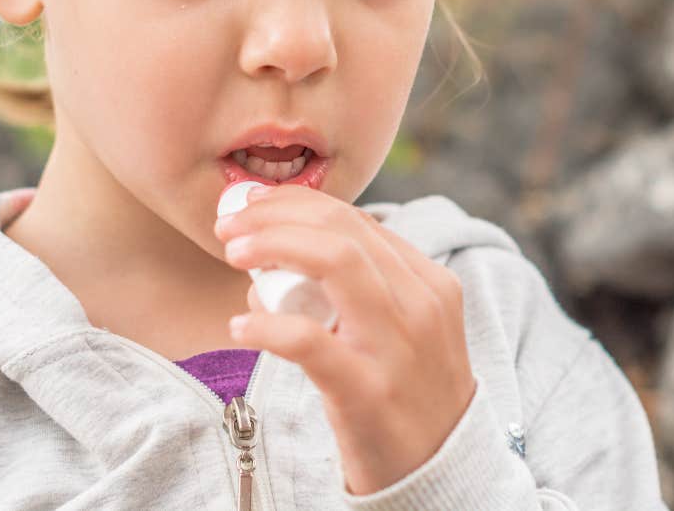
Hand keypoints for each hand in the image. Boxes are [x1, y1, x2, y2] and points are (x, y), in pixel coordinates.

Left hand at [214, 183, 477, 495]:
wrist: (443, 470)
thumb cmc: (407, 388)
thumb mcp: (406, 325)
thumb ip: (362, 285)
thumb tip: (279, 255)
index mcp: (428, 281)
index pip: (356, 219)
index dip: (296, 203)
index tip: (254, 206)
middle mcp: (420, 304)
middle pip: (341, 230)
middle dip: (276, 215)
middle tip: (230, 226)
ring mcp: (397, 346)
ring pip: (335, 262)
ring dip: (272, 246)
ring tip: (233, 254)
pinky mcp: (367, 391)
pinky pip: (309, 342)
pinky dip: (267, 325)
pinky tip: (240, 326)